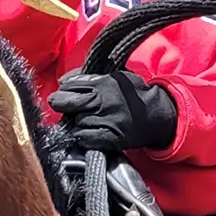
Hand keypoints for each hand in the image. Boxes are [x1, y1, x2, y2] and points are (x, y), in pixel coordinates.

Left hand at [49, 69, 177, 153]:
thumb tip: (62, 80)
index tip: (61, 93)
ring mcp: (108, 121)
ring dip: (74, 122)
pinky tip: (85, 132)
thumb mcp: (115, 77)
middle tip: (58, 104)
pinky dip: (82, 136)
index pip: (71, 85)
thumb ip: (88, 77)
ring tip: (81, 119)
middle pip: (68, 103)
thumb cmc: (133, 94)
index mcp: (104, 84)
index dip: (63, 90)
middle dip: (59, 103)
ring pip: (76, 122)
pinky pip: (85, 138)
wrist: (158, 114)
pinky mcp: (112, 138)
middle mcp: (104, 102)